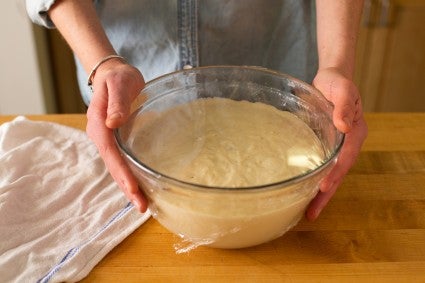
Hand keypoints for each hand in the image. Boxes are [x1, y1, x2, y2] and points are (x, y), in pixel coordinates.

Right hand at [86, 58, 147, 211]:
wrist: (113, 74)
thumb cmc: (118, 78)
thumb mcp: (119, 84)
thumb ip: (116, 103)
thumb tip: (113, 123)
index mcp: (99, 124)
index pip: (110, 153)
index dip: (121, 172)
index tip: (133, 189)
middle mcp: (101, 136)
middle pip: (113, 166)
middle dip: (127, 187)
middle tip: (142, 206)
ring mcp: (108, 140)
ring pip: (117, 167)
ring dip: (129, 186)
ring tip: (143, 204)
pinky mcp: (117, 141)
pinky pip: (122, 162)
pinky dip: (130, 176)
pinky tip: (141, 187)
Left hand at [306, 67, 367, 220]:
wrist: (332, 79)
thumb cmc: (337, 83)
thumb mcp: (342, 89)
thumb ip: (343, 106)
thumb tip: (344, 127)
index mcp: (355, 133)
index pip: (344, 158)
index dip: (334, 173)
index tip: (323, 188)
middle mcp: (348, 144)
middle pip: (338, 174)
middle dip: (326, 194)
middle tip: (312, 214)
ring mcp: (338, 147)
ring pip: (331, 175)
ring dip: (320, 194)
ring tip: (308, 213)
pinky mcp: (326, 146)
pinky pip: (323, 167)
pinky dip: (315, 181)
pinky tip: (304, 192)